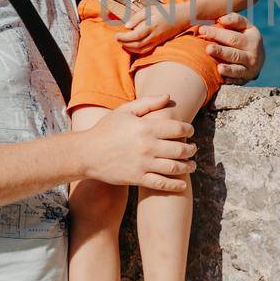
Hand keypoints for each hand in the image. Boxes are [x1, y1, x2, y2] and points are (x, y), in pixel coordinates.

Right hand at [78, 95, 194, 190]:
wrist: (86, 153)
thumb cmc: (105, 130)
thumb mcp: (125, 111)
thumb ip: (148, 102)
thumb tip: (168, 96)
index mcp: (146, 127)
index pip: (177, 128)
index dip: (188, 130)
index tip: (190, 131)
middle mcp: (147, 146)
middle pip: (180, 149)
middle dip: (191, 149)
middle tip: (193, 149)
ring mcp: (143, 164)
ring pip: (175, 167)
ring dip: (188, 167)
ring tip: (192, 165)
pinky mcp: (137, 178)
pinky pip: (162, 183)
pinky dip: (175, 185)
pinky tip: (182, 184)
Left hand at [113, 0, 190, 54]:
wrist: (182, 17)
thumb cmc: (165, 11)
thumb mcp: (151, 9)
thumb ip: (138, 17)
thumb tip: (127, 26)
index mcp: (151, 26)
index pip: (135, 35)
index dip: (124, 37)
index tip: (116, 35)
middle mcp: (154, 35)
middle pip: (136, 45)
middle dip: (124, 43)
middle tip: (117, 39)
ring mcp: (157, 41)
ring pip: (141, 50)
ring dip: (130, 48)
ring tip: (122, 43)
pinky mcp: (159, 43)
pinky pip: (146, 50)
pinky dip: (137, 50)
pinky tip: (131, 46)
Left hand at [196, 12, 263, 82]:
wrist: (258, 58)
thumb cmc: (245, 37)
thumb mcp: (245, 26)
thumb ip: (234, 19)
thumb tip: (221, 20)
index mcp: (253, 39)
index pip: (232, 37)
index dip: (217, 33)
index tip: (202, 30)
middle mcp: (253, 54)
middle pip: (234, 53)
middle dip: (220, 51)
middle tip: (208, 49)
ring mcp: (250, 69)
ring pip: (237, 69)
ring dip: (228, 69)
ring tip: (218, 68)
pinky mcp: (246, 79)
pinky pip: (237, 80)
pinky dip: (230, 80)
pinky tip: (222, 79)